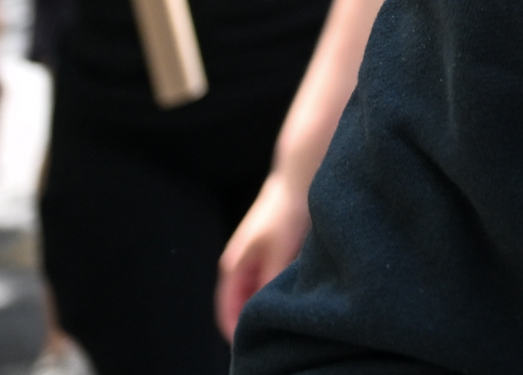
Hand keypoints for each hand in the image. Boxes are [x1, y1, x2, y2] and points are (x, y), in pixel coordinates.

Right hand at [218, 171, 309, 337]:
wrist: (296, 179)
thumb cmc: (284, 212)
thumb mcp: (278, 250)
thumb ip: (269, 280)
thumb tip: (264, 310)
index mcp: (233, 267)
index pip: (226, 311)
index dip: (236, 331)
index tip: (253, 344)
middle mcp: (240, 265)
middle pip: (241, 305)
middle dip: (252, 321)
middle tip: (273, 334)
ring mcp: (253, 259)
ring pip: (256, 294)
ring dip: (265, 305)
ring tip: (284, 318)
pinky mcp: (270, 253)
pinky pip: (268, 282)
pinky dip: (275, 291)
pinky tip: (293, 295)